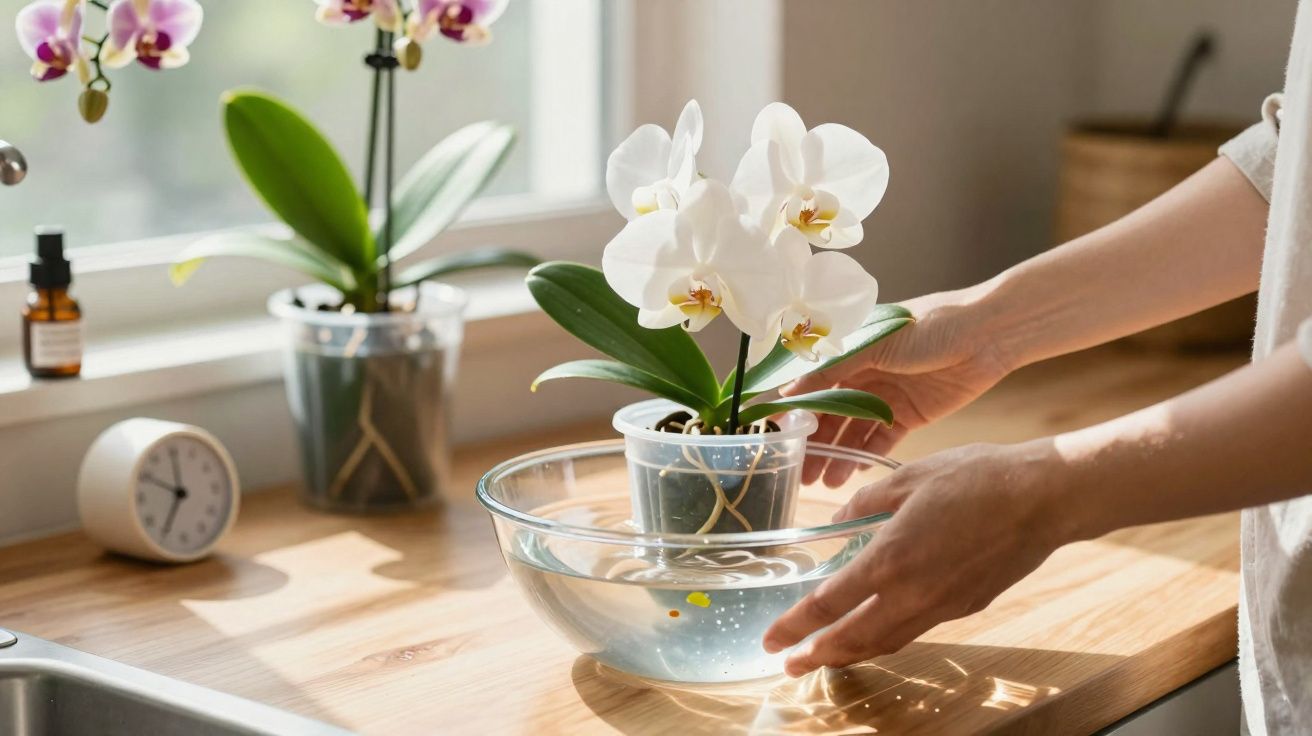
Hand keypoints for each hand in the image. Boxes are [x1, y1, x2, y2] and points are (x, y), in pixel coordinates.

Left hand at [763, 441, 1071, 676]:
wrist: (1042, 498)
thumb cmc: (977, 478)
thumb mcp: (908, 477)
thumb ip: (867, 502)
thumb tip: (841, 517)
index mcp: (889, 559)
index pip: (828, 605)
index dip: (794, 626)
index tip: (772, 640)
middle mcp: (911, 593)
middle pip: (853, 639)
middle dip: (816, 656)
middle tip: (790, 665)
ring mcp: (942, 606)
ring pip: (886, 642)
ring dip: (851, 653)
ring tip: (826, 657)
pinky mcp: (966, 607)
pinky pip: (916, 630)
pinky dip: (887, 638)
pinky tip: (878, 630)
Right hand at [788, 289, 1014, 485]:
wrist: (989, 334)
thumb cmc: (930, 324)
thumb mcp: (873, 343)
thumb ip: (831, 369)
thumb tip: (788, 391)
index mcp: (848, 348)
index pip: (810, 382)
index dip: (792, 409)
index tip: (773, 435)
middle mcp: (862, 373)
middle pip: (829, 414)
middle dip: (813, 443)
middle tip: (797, 472)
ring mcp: (885, 395)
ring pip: (852, 431)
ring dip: (837, 455)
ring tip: (822, 483)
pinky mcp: (909, 415)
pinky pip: (881, 440)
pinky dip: (865, 456)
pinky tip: (850, 473)